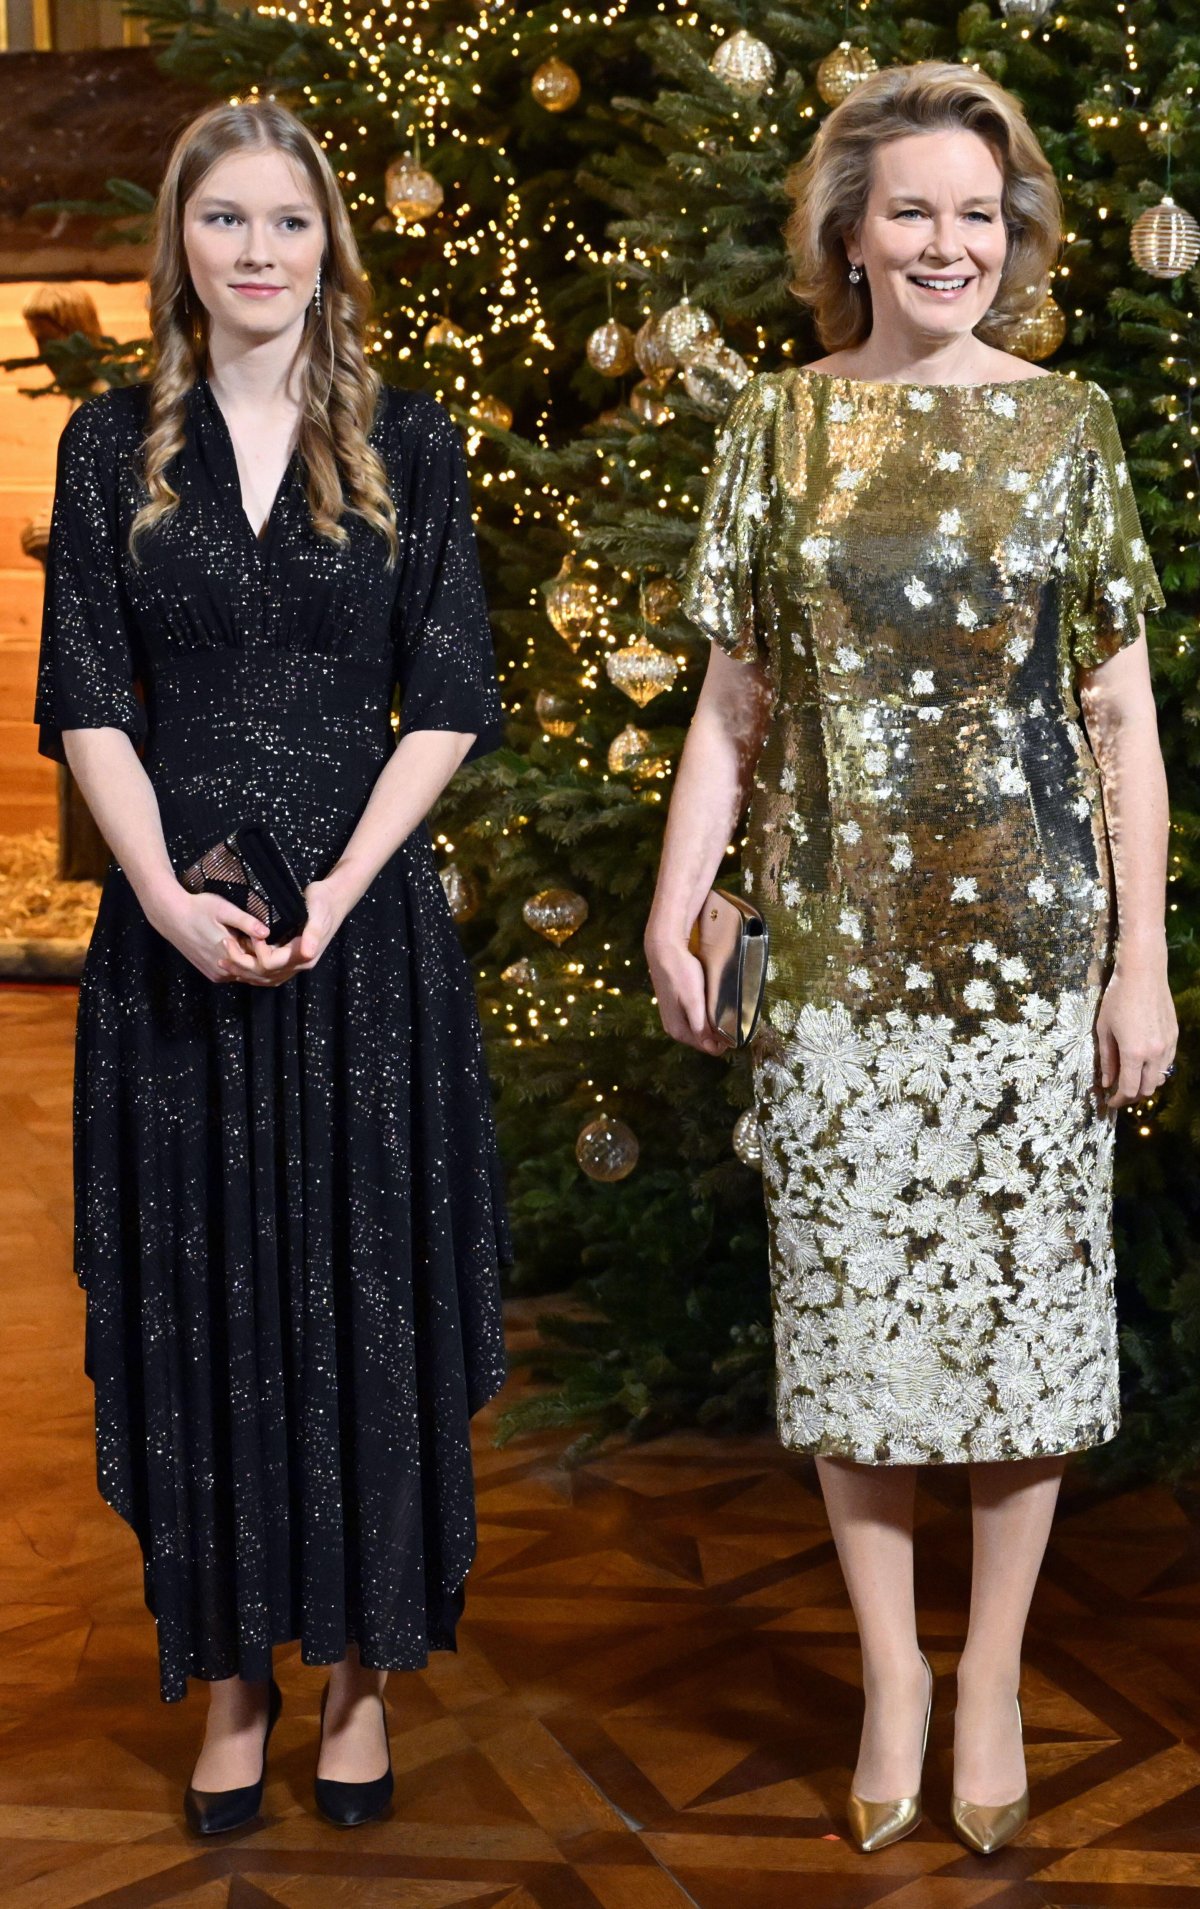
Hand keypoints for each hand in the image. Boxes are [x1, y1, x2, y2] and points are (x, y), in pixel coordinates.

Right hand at [148, 888, 272, 982]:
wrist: (171, 916)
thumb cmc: (198, 909)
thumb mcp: (224, 910)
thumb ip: (246, 922)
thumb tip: (266, 932)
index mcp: (230, 955)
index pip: (261, 960)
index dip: (267, 949)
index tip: (270, 937)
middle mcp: (224, 971)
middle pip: (253, 969)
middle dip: (261, 957)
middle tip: (258, 937)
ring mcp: (217, 975)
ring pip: (244, 973)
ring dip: (250, 962)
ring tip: (248, 941)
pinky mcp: (211, 974)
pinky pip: (233, 974)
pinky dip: (239, 965)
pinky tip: (237, 949)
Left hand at [214, 876, 348, 986]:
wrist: (333, 900)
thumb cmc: (323, 902)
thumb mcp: (318, 912)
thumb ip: (313, 933)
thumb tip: (308, 952)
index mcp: (304, 956)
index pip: (271, 964)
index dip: (256, 953)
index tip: (246, 935)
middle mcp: (299, 965)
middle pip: (264, 975)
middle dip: (241, 964)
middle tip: (223, 947)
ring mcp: (294, 964)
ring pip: (264, 978)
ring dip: (243, 971)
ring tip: (223, 960)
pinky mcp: (289, 960)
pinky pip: (268, 974)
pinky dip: (251, 972)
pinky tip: (238, 965)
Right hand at [645, 931, 729, 1056]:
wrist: (663, 949)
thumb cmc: (680, 973)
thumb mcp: (694, 1002)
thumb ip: (701, 1027)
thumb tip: (713, 1049)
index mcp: (678, 1031)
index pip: (707, 1048)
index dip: (723, 1042)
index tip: (737, 1029)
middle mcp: (673, 1028)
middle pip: (703, 1039)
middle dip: (718, 1034)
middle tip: (734, 1019)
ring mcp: (673, 1016)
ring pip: (699, 1028)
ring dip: (712, 1024)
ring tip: (726, 1011)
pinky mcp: (674, 1005)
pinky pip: (694, 1018)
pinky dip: (705, 1015)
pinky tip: (712, 1004)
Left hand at [1096, 942, 1177, 1109]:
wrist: (1143, 974)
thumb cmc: (1117, 998)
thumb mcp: (1104, 1029)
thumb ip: (1107, 1059)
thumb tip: (1106, 1083)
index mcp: (1134, 1053)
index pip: (1129, 1089)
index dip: (1118, 1100)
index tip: (1109, 1102)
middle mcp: (1155, 1053)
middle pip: (1147, 1089)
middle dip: (1132, 1096)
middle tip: (1118, 1093)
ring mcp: (1168, 1045)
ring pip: (1159, 1078)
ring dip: (1145, 1083)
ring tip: (1130, 1077)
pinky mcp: (1174, 1036)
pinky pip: (1166, 1062)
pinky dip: (1155, 1069)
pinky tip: (1142, 1061)